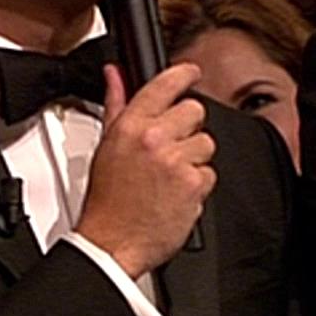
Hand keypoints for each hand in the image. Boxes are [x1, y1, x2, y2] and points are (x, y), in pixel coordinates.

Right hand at [76, 63, 215, 278]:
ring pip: (206, 143)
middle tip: (171, 146)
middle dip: (187, 127)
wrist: (112, 243)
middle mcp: (155, 139)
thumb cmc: (107, 200)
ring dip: (193, 158)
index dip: (184, 74)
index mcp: (130, 126)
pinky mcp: (194, 185)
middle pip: (194, 111)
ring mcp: (177, 162)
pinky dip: (197, 184)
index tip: (191, 72)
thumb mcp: (106, 145)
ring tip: (170, 175)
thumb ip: (115, 104)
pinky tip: (176, 193)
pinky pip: (209, 173)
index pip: (165, 84)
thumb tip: (115, 75)